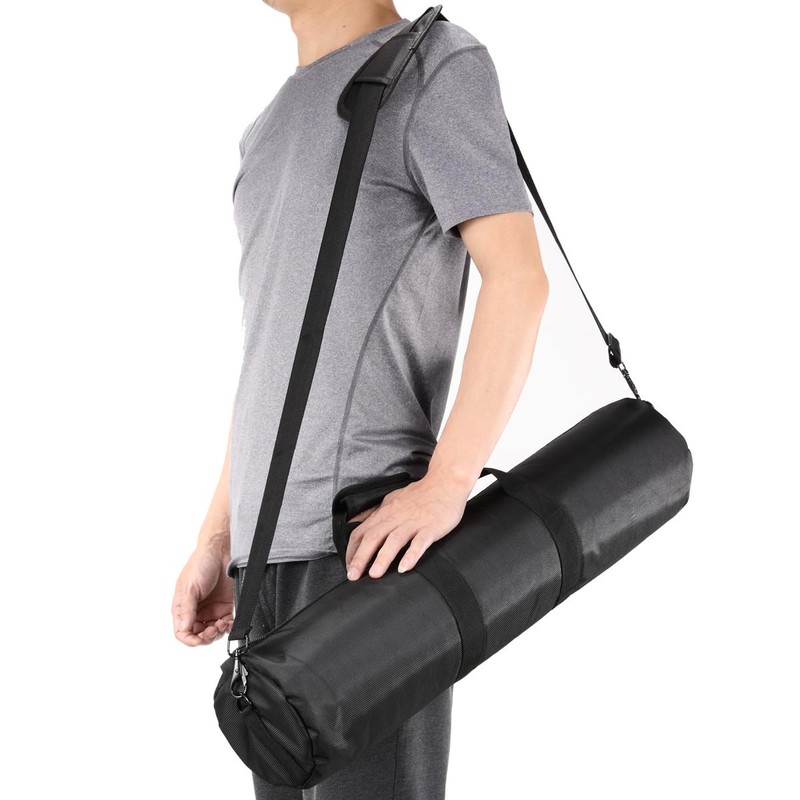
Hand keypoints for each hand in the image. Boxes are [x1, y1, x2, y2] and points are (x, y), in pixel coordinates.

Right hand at [172, 539, 233, 645]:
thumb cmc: (201, 564)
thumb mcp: (189, 588)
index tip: (200, 640)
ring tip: (222, 623)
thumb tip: (184, 630)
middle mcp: (196, 611)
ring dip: (217, 633)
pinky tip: (228, 622)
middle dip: (206, 637)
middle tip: (213, 630)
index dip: (190, 640)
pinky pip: (225, 624)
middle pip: (198, 636)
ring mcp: (210, 610)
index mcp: (182, 608)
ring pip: (212, 633)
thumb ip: (186, 611)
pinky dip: (228, 627)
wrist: (221, 551)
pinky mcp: (224, 607)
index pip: (182, 633)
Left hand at [344, 472, 472, 580]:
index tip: (348, 567)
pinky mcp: (431, 527)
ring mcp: (414, 522)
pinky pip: (420, 542)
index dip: (352, 551)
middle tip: (353, 576)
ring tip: (375, 574)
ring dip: (383, 558)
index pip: (361, 532)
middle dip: (361, 557)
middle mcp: (396, 517)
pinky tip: (405, 568)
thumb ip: (373, 512)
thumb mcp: (391, 499)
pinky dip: (411, 555)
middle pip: (373, 537)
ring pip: (395, 540)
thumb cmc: (419, 494)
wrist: (445, 482)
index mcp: (385, 513)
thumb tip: (354, 521)